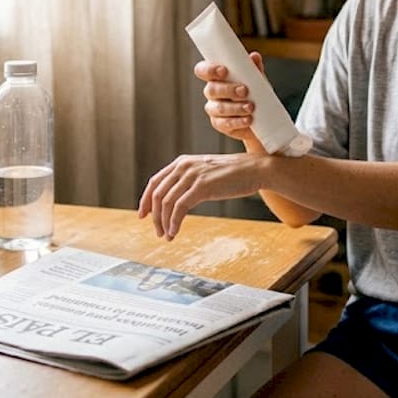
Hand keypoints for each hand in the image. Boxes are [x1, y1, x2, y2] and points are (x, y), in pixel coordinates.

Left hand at [137, 152, 264, 239]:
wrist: (254, 169)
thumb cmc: (232, 174)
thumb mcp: (204, 171)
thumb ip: (188, 180)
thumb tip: (175, 199)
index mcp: (181, 162)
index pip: (155, 182)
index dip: (146, 200)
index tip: (142, 215)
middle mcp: (183, 166)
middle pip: (158, 194)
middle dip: (154, 216)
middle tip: (157, 232)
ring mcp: (192, 176)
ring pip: (166, 203)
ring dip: (163, 222)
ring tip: (167, 235)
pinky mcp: (202, 187)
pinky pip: (180, 208)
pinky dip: (174, 222)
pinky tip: (175, 232)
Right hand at [196, 52, 263, 140]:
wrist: (262, 118)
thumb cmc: (254, 93)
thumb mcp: (256, 79)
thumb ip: (254, 68)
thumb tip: (254, 56)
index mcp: (216, 77)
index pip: (202, 70)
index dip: (209, 70)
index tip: (224, 71)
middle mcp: (211, 92)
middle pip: (211, 89)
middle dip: (228, 89)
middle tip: (244, 90)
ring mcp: (214, 109)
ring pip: (219, 108)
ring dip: (235, 107)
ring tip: (250, 107)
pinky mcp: (219, 124)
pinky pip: (224, 123)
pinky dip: (237, 121)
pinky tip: (248, 119)